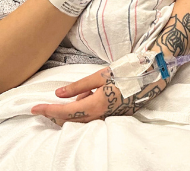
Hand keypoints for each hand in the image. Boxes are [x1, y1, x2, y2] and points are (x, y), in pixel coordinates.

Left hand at [30, 66, 166, 124]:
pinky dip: (85, 109)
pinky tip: (88, 96)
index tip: (34, 109)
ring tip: (72, 97)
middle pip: (72, 120)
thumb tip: (59, 93)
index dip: (48, 110)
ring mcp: (112, 116)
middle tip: (45, 106)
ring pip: (83, 120)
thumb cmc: (129, 69)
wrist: (156, 72)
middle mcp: (103, 114)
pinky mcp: (119, 114)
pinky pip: (95, 116)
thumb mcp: (102, 74)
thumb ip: (79, 85)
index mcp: (97, 103)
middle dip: (56, 114)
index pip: (65, 111)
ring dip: (72, 112)